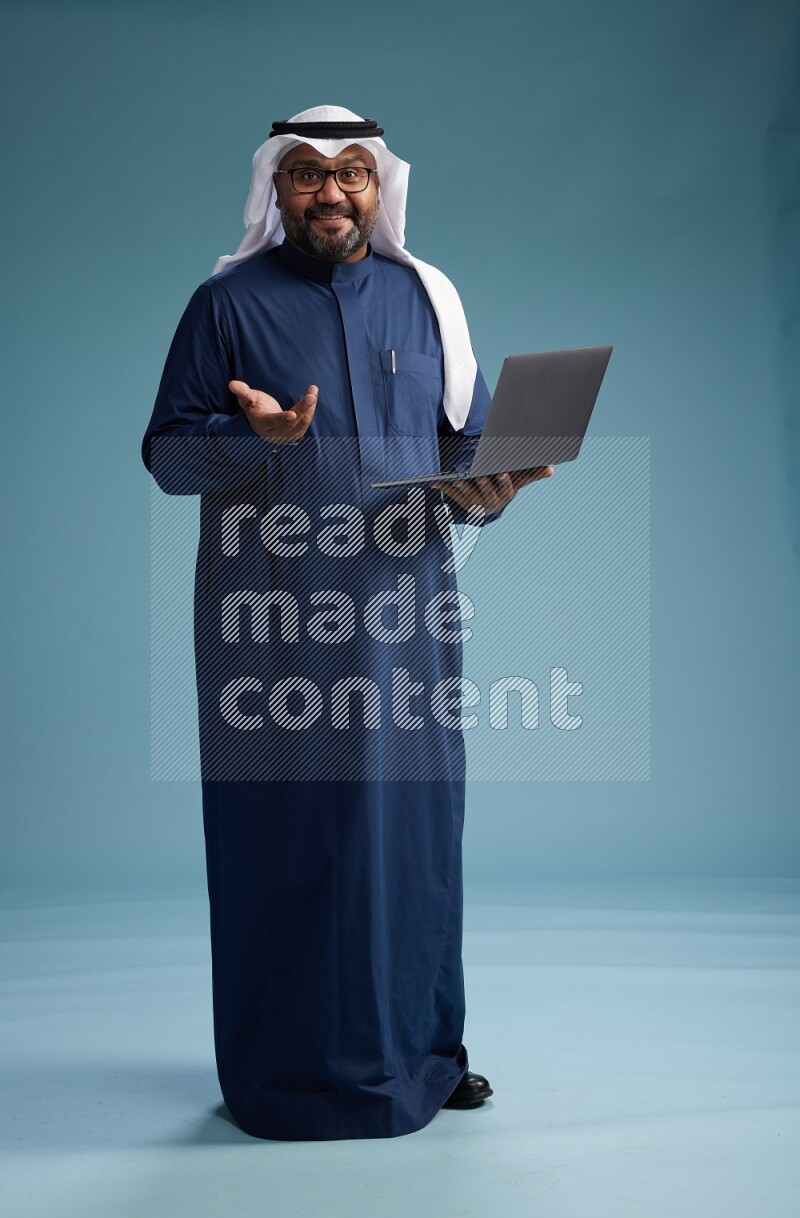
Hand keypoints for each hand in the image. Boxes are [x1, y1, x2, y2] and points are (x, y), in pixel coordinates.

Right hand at [229, 380, 316, 442]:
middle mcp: (275, 433)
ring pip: (301, 423)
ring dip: (309, 408)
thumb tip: (231, 384)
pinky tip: (312, 396)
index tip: (292, 415)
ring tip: (313, 391)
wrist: (263, 421)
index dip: (282, 419)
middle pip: (291, 423)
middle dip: (302, 409)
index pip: (273, 422)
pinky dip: (310, 410)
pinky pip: (305, 422)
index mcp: (262, 424)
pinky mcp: (296, 434)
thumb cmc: (254, 406)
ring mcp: (286, 436)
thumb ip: (242, 392)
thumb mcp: (247, 399)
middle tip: (311, 396)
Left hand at [430, 466, 553, 513]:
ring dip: (462, 487)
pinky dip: (444, 489)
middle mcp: (490, 502)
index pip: (505, 488)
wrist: (488, 507)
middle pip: (486, 492)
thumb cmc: (504, 487)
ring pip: (468, 495)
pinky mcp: (462, 505)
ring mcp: (475, 505)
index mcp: (504, 495)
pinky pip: (453, 496)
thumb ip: (532, 474)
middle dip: (482, 484)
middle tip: (478, 475)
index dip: (502, 481)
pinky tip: (435, 482)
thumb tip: (552, 469)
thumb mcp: (517, 482)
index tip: (501, 473)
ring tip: (457, 478)